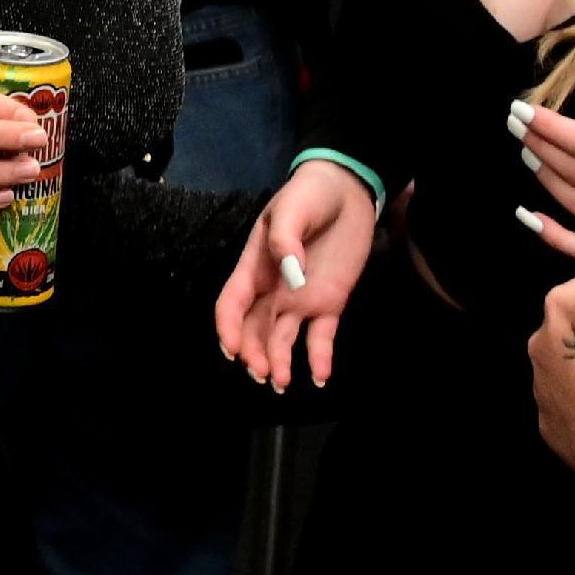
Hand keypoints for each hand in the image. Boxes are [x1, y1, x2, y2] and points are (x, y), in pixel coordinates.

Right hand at [215, 161, 375, 391]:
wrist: (346, 191)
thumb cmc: (309, 195)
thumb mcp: (292, 209)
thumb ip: (286, 240)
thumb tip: (291, 276)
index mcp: (254, 267)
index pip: (232, 303)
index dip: (228, 328)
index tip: (232, 350)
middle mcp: (273, 290)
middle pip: (254, 328)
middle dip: (254, 353)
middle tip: (263, 373)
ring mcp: (300, 299)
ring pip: (282, 337)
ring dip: (279, 361)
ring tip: (282, 384)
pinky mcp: (328, 303)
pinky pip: (320, 336)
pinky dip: (319, 358)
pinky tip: (320, 376)